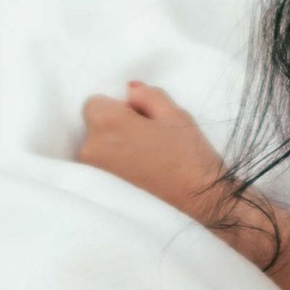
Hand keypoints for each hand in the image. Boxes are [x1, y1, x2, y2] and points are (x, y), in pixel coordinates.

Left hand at [77, 81, 228, 220]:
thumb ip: (145, 94)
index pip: (95, 102)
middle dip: (115, 124)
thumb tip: (128, 92)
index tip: (140, 118)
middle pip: (94, 124)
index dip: (119, 107)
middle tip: (146, 136)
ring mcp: (93, 171)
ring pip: (98, 145)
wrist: (198, 197)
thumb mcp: (172, 112)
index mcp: (105, 122)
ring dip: (114, 144)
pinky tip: (140, 169)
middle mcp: (91, 146)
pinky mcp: (100, 188)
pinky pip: (101, 164)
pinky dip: (115, 162)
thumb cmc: (187, 153)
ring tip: (146, 154)